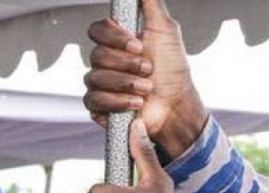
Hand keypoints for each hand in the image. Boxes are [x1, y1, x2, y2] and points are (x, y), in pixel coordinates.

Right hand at [82, 0, 207, 158]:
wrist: (174, 104)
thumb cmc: (172, 70)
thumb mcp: (166, 30)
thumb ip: (151, 5)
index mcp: (116, 42)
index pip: (96, 30)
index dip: (115, 37)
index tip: (138, 45)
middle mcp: (104, 61)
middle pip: (96, 55)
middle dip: (127, 64)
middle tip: (148, 69)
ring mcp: (98, 84)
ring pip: (95, 77)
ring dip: (126, 83)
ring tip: (146, 88)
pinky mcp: (96, 106)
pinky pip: (93, 99)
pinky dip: (118, 101)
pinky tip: (135, 103)